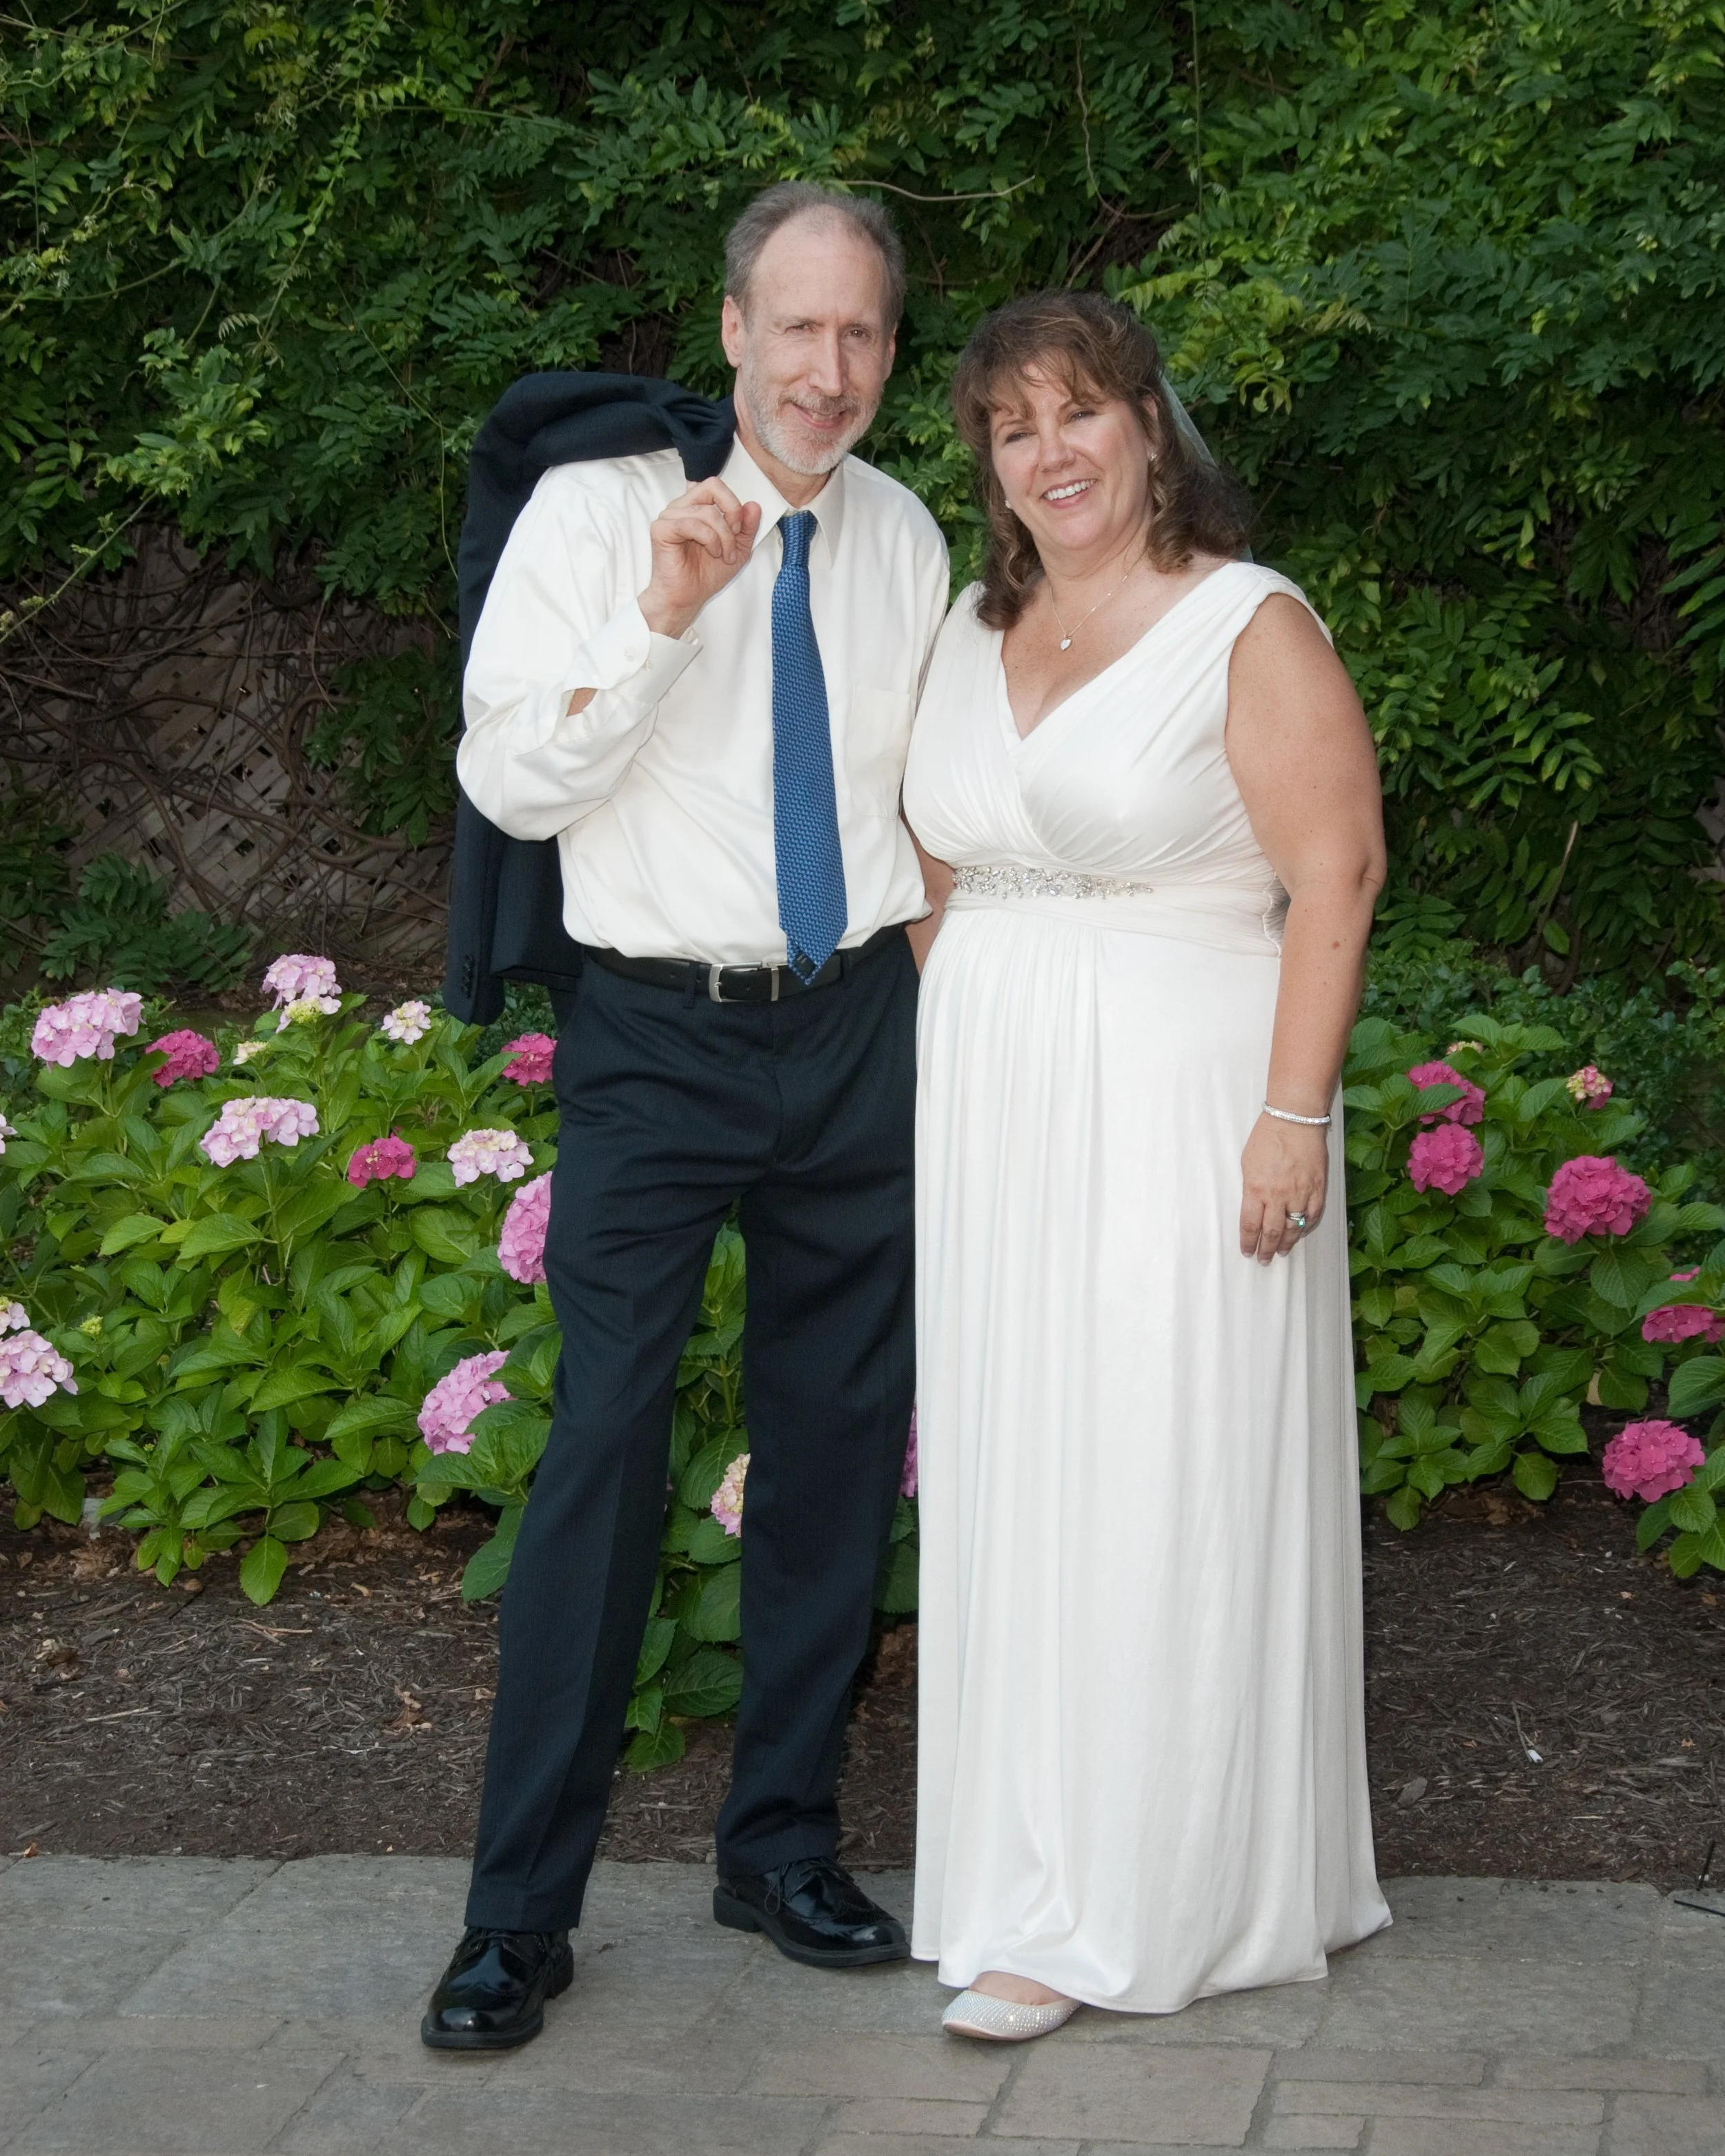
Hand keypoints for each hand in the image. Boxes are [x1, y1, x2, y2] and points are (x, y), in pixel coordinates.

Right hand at [639, 479, 761, 639]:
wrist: (688, 598)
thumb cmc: (706, 575)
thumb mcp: (738, 549)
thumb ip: (747, 527)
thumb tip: (754, 505)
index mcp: (696, 506)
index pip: (716, 485)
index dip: (733, 504)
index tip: (737, 530)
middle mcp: (681, 507)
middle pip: (712, 487)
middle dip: (731, 513)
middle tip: (733, 538)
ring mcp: (669, 516)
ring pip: (706, 511)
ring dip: (723, 536)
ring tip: (723, 555)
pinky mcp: (661, 529)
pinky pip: (691, 523)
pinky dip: (709, 539)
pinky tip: (712, 553)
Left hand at [1239, 1114, 1327, 1264]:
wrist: (1295, 1120)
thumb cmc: (1268, 1136)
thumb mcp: (1247, 1163)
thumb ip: (1250, 1188)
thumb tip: (1253, 1207)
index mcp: (1256, 1189)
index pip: (1250, 1225)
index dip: (1248, 1242)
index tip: (1247, 1251)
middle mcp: (1278, 1195)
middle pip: (1272, 1232)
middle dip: (1266, 1249)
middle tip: (1264, 1259)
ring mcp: (1300, 1193)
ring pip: (1294, 1228)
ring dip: (1287, 1243)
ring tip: (1282, 1252)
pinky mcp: (1318, 1188)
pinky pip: (1313, 1215)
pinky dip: (1307, 1227)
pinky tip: (1301, 1233)